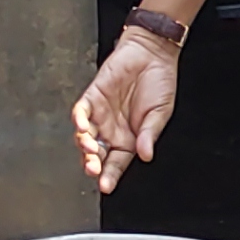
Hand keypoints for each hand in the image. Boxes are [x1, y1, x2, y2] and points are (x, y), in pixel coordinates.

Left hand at [72, 27, 179, 192]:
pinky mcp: (92, 97)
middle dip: (93, 164)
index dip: (110, 175)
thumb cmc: (160, 83)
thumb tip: (146, 154)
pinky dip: (79, 120)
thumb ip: (150, 134)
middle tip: (93, 169)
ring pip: (85, 136)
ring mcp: (101, 115)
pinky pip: (81, 112)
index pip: (116, 163)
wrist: (152, 54)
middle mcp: (113, 130)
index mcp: (130, 139)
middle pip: (97, 154)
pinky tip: (82, 127)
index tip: (106, 186)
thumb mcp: (161, 113)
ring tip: (90, 149)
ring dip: (85, 145)